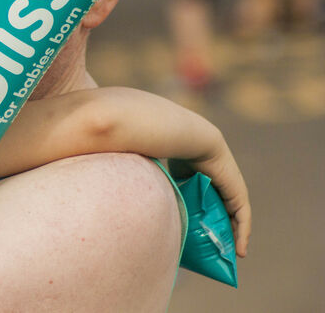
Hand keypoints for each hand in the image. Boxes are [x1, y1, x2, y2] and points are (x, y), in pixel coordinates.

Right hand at [169, 140, 251, 258]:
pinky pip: (243, 219)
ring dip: (233, 238)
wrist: (192, 141)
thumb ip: (170, 190)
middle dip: (220, 234)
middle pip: (223, 215)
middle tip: (215, 254)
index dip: (207, 222)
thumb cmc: (175, 155)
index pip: (209, 206)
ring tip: (228, 256)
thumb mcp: (172, 178)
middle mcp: (221, 186)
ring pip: (234, 219)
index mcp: (205, 181)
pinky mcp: (239, 195)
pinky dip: (242, 235)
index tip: (202, 239)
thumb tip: (156, 205)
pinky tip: (240, 251)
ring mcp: (232, 190)